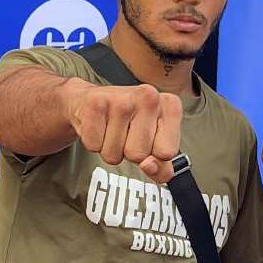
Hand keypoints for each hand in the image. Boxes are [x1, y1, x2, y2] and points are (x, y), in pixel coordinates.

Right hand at [65, 81, 181, 183]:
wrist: (92, 100)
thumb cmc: (129, 121)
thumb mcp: (154, 142)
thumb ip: (162, 165)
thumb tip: (149, 166)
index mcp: (170, 105)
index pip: (167, 153)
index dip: (153, 156)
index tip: (148, 140)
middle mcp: (149, 96)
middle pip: (139, 155)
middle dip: (129, 153)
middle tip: (126, 134)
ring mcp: (122, 99)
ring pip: (114, 154)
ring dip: (110, 149)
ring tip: (111, 129)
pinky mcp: (96, 103)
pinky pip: (94, 146)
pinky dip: (94, 143)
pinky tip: (99, 125)